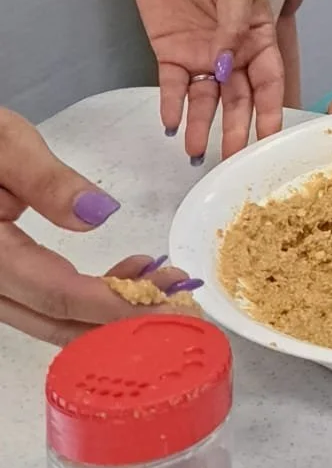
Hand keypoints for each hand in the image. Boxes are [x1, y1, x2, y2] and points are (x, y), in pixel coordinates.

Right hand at [0, 108, 196, 344]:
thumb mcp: (4, 144)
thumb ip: (46, 180)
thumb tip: (99, 214)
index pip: (56, 295)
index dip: (115, 304)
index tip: (168, 299)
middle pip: (54, 323)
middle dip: (122, 317)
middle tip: (178, 296)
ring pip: (48, 319)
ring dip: (107, 311)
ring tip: (158, 278)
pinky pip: (40, 303)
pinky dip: (85, 298)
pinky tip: (125, 273)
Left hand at [133, 0, 283, 159]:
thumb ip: (233, 26)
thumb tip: (228, 67)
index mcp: (257, 36)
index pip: (268, 79)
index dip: (271, 109)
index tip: (270, 138)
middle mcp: (233, 53)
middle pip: (238, 98)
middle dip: (236, 128)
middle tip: (231, 158)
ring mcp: (202, 56)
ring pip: (206, 99)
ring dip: (202, 125)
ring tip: (195, 152)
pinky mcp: (172, 56)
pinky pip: (173, 87)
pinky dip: (172, 106)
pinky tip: (170, 125)